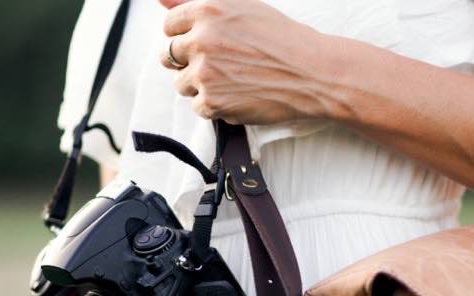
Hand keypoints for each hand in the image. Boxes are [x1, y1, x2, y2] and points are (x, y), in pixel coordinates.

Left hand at [160, 0, 340, 123]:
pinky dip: (216, 106)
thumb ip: (195, 4)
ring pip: (181, 84)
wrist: (312, 73)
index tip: (202, 46)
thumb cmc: (283, 39)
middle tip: (217, 67)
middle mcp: (201, 39)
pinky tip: (240, 96)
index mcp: (207, 10)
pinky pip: (198, 107)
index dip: (185, 36)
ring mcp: (204, 72)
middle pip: (169, 56)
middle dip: (187, 62)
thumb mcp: (243, 8)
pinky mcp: (212, 101)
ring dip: (201, 86)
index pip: (170, 25)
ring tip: (233, 82)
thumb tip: (160, 0)